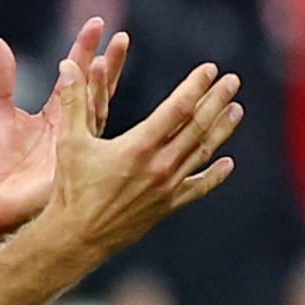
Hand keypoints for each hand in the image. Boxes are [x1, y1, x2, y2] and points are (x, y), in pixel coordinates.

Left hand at [0, 20, 119, 234]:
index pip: (77, 74)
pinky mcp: (72, 163)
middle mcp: (73, 125)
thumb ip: (0, 78)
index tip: (98, 24)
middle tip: (120, 37)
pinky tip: (94, 97)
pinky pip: (84, 136)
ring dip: (101, 86)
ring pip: (95, 109)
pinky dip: (90, 115)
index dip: (86, 48)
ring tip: (104, 59)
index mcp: (58, 111)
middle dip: (109, 64)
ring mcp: (76, 144)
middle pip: (97, 89)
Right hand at [34, 50, 240, 268]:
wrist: (78, 237)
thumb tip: (68, 66)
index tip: (209, 70)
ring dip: (221, 129)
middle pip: (197, 126)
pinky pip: (198, 187)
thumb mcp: (69, 141)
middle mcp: (159, 165)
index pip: (178, 108)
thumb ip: (73, 101)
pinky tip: (228, 164)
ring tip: (236, 110)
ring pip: (202, 152)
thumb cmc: (71, 189)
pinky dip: (215, 175)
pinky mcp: (167, 205)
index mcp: (139, 146)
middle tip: (232, 81)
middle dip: (216, 100)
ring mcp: (167, 187)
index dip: (196, 86)